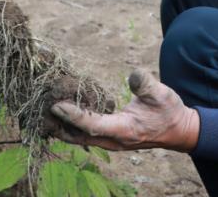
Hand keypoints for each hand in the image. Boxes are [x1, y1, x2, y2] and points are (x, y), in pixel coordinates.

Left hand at [49, 70, 199, 152]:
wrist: (178, 130)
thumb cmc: (169, 111)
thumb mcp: (162, 94)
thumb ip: (146, 84)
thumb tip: (133, 74)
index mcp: (125, 129)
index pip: (92, 124)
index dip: (73, 115)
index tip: (55, 105)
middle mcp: (114, 140)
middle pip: (78, 136)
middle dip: (58, 124)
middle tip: (39, 108)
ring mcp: (111, 142)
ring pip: (78, 139)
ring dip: (61, 128)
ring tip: (42, 113)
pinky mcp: (109, 138)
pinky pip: (84, 136)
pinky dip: (69, 127)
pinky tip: (58, 116)